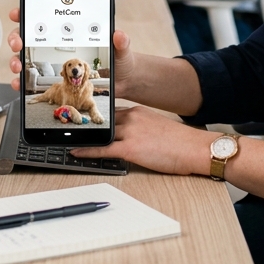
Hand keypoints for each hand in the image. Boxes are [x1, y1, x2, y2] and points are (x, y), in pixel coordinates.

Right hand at [7, 8, 135, 96]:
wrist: (122, 78)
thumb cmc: (119, 57)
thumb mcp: (121, 47)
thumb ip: (121, 41)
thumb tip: (119, 34)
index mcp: (71, 27)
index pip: (44, 15)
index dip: (27, 11)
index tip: (18, 13)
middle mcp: (57, 41)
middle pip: (28, 35)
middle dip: (17, 36)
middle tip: (18, 42)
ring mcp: (53, 58)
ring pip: (25, 55)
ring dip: (16, 59)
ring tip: (17, 66)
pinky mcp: (53, 76)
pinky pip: (32, 77)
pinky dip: (22, 80)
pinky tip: (20, 83)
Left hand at [70, 106, 214, 174]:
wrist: (195, 149)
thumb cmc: (182, 143)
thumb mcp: (158, 127)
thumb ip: (141, 128)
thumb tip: (129, 137)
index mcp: (138, 112)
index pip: (111, 113)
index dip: (97, 120)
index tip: (85, 121)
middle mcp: (132, 118)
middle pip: (102, 122)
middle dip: (87, 128)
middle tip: (70, 129)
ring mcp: (130, 132)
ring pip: (100, 134)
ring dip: (84, 138)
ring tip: (68, 140)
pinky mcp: (130, 148)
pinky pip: (102, 150)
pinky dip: (86, 151)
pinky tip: (76, 152)